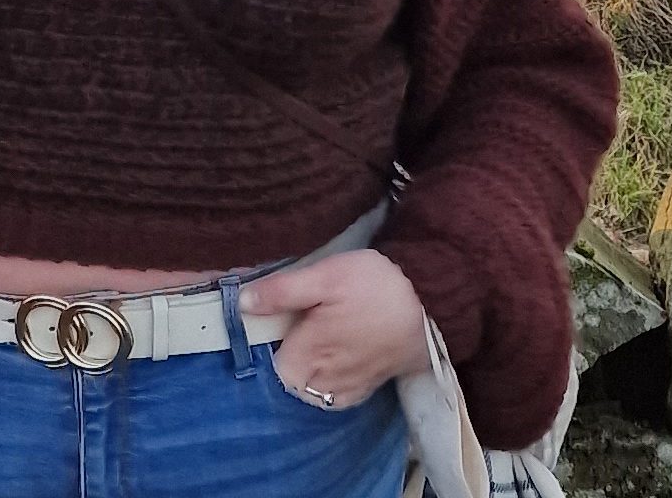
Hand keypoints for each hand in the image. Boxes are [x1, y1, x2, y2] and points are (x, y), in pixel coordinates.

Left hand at [239, 249, 431, 410]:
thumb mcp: (325, 276)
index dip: (264, 340)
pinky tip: (333, 355)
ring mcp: (346, 389)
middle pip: (287, 378)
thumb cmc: (374, 286)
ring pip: (310, 389)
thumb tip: (242, 302)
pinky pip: (335, 395)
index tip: (270, 317)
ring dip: (306, 368)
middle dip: (285, 353)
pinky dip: (328, 379)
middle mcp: (323, 382)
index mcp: (306, 356)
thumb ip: (282, 292)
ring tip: (315, 336)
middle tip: (294, 321)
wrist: (430, 303)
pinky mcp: (366, 388)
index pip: (267, 362)